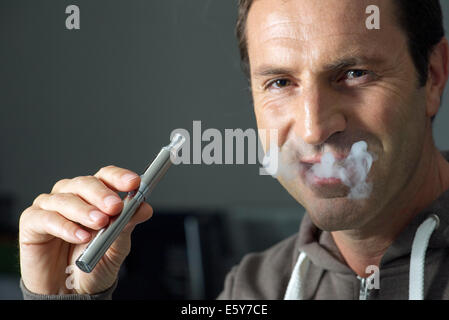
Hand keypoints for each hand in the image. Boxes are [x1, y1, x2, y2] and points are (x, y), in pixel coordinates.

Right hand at [19, 165, 152, 294]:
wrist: (70, 291)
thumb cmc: (92, 264)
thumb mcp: (116, 246)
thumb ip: (127, 225)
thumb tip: (144, 208)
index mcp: (94, 196)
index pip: (106, 177)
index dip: (119, 177)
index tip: (134, 183)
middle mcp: (72, 195)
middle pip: (85, 183)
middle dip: (102, 194)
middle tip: (115, 207)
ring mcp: (50, 206)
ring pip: (66, 199)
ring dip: (85, 211)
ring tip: (100, 223)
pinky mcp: (32, 221)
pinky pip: (47, 218)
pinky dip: (65, 226)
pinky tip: (80, 236)